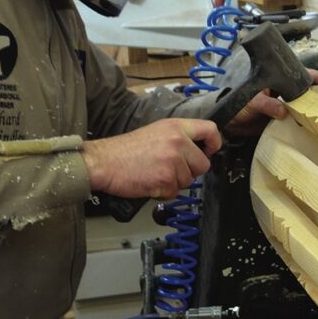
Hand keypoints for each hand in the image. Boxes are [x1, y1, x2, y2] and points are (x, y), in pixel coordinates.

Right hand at [82, 118, 221, 199]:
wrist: (103, 162)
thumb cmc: (126, 150)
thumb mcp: (156, 132)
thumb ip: (179, 138)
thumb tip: (198, 150)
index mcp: (176, 127)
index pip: (210, 130)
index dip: (214, 143)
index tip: (209, 151)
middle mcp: (178, 142)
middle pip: (203, 164)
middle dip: (189, 171)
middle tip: (169, 168)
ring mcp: (173, 161)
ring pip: (188, 180)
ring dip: (174, 182)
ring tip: (154, 173)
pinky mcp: (166, 180)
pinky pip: (175, 192)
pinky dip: (164, 192)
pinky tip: (150, 182)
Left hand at [224, 68, 317, 136]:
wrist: (230, 126)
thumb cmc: (239, 106)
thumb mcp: (253, 102)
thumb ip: (267, 105)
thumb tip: (283, 111)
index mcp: (277, 81)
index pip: (299, 75)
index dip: (315, 77)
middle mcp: (284, 93)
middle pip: (305, 92)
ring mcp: (285, 107)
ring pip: (303, 107)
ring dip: (313, 110)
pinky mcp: (283, 122)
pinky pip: (297, 121)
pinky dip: (305, 123)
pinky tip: (314, 126)